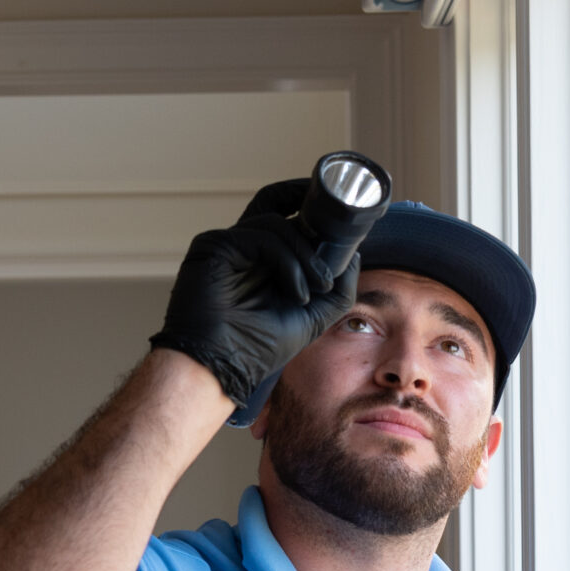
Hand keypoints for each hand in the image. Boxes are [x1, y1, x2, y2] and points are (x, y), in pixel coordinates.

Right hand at [148, 212, 360, 407]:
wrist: (222, 369)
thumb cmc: (258, 348)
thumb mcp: (313, 315)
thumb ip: (337, 287)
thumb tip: (354, 255)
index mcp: (259, 258)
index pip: (283, 215)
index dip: (308, 205)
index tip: (340, 211)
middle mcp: (241, 246)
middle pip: (274, 202)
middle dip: (309, 204)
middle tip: (338, 221)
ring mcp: (226, 244)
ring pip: (276, 223)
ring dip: (307, 254)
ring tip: (320, 285)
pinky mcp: (215, 246)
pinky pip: (263, 237)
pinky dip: (288, 261)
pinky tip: (298, 292)